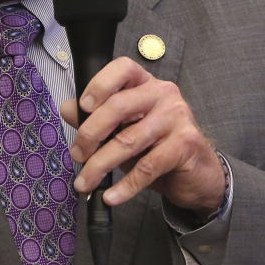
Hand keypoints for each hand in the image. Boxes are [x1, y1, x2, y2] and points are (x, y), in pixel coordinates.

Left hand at [61, 57, 224, 215]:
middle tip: (77, 154)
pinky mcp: (185, 144)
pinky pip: (147, 167)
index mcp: (145, 84)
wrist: (197, 173)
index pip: (123, 68)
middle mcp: (163, 94)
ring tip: (85, 182)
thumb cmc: (157, 145)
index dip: (100, 84)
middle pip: (119, 106)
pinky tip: (111, 196)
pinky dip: (125, 185)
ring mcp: (176, 118)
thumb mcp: (124, 129)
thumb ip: (96, 117)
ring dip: (100, 165)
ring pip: (129, 140)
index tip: (83, 106)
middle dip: (91, 133)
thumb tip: (67, 109)